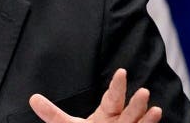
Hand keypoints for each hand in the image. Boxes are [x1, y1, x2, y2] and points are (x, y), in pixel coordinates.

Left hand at [29, 69, 161, 122]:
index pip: (113, 98)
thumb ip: (52, 114)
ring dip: (146, 118)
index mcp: (107, 114)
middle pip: (128, 111)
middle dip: (136, 103)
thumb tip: (32, 99)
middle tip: (143, 90)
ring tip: (154, 108)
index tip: (121, 71)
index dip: (117, 86)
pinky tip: (156, 116)